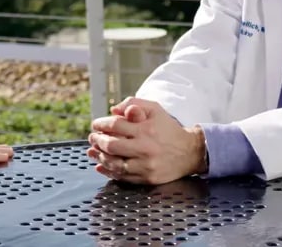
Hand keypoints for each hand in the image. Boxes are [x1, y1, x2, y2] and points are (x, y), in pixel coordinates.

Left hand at [87, 97, 206, 184]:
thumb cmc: (168, 128)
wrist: (189, 152)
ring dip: (100, 156)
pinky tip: (100, 166)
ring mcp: (146, 165)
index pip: (115, 125)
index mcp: (146, 129)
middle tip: (92, 137)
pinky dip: (108, 171)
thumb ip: (133, 104)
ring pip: (114, 163)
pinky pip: (122, 176)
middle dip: (97, 140)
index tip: (96, 124)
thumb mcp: (154, 109)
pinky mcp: (147, 178)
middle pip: (111, 145)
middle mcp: (145, 148)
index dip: (101, 124)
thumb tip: (113, 110)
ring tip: (93, 151)